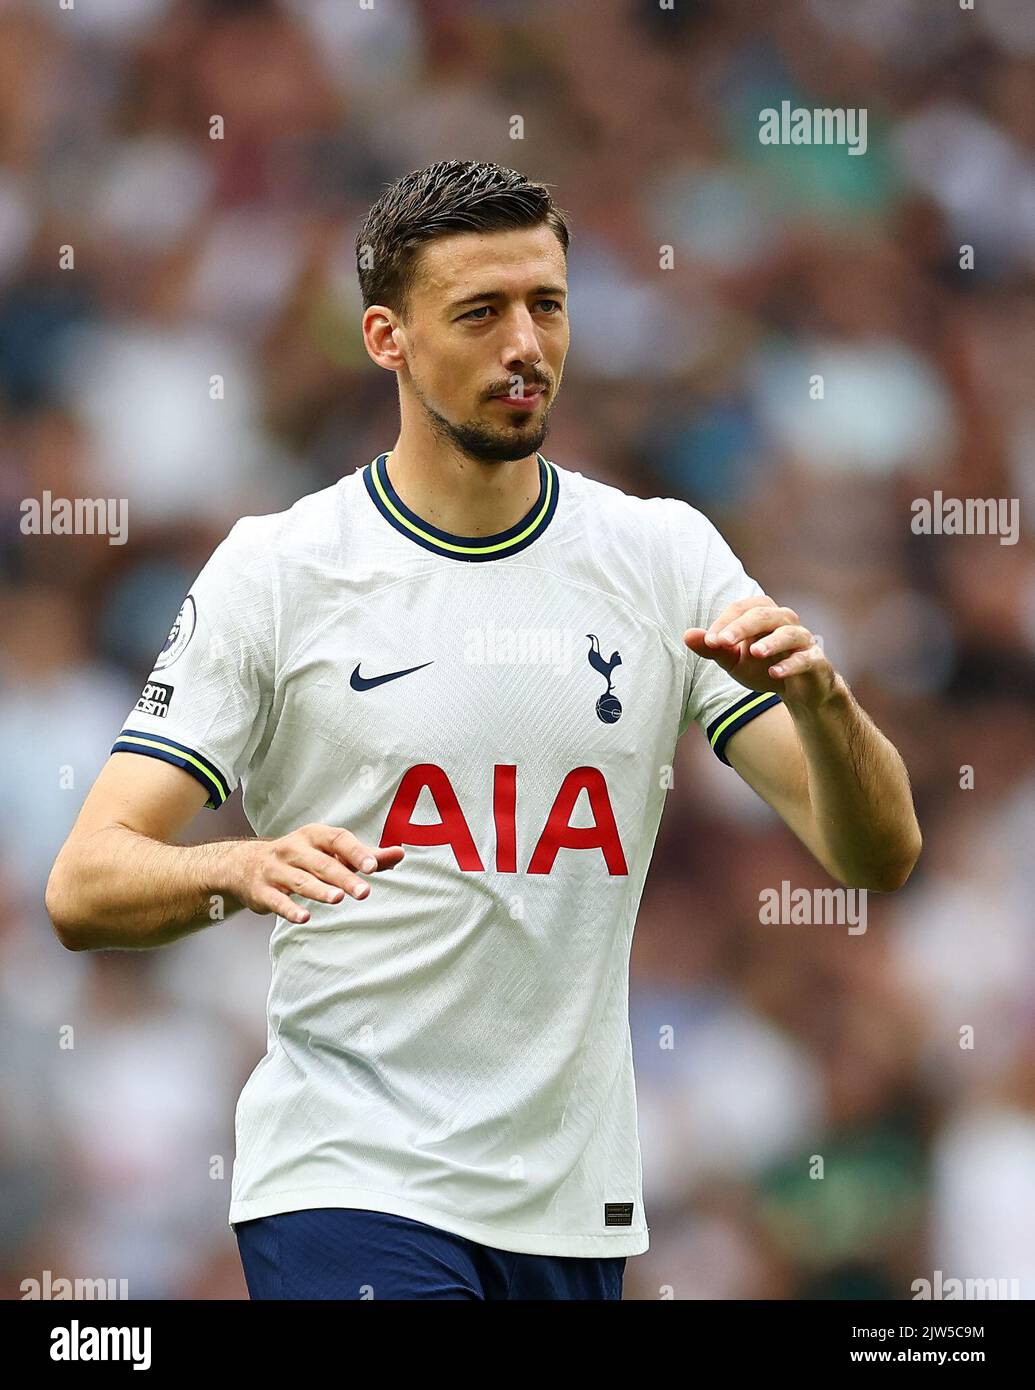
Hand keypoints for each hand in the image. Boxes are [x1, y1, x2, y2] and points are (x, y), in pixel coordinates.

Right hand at [227, 824, 404, 924]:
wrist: (246, 865)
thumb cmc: (302, 858)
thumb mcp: (330, 851)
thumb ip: (365, 856)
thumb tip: (401, 854)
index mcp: (314, 835)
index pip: (338, 840)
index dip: (356, 852)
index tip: (373, 866)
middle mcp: (294, 849)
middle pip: (322, 864)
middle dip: (343, 878)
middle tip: (365, 892)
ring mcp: (276, 869)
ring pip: (300, 881)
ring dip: (319, 890)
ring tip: (338, 899)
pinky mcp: (263, 891)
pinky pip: (277, 901)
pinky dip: (290, 909)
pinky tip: (304, 918)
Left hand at [683, 595, 836, 707]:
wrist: (797, 690)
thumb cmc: (762, 667)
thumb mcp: (733, 661)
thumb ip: (712, 648)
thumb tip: (687, 635)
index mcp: (762, 614)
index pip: (741, 609)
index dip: (724, 623)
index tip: (709, 642)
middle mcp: (784, 620)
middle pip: (763, 615)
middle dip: (741, 627)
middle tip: (721, 642)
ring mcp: (802, 639)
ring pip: (789, 632)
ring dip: (771, 642)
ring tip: (754, 652)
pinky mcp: (815, 660)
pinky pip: (806, 658)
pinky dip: (791, 664)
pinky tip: (775, 673)